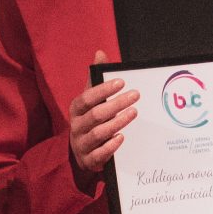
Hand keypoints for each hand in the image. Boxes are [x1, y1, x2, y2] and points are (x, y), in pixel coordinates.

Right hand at [68, 50, 138, 183]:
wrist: (81, 152)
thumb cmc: (90, 120)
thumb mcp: (91, 99)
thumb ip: (96, 78)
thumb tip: (100, 53)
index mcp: (76, 109)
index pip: (87, 98)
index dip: (103, 90)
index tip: (121, 82)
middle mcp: (76, 126)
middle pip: (95, 114)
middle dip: (116, 104)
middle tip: (136, 96)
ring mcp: (81, 144)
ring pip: (98, 133)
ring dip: (117, 122)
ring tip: (133, 113)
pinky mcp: (88, 160)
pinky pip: (98, 154)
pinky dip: (110, 146)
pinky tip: (121, 137)